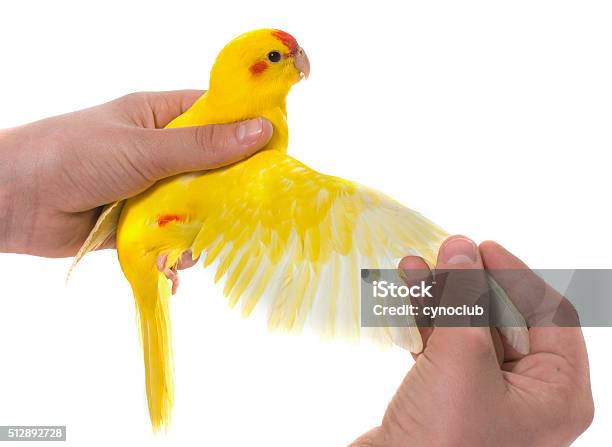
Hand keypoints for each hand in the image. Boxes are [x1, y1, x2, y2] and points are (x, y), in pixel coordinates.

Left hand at [0, 91, 272, 256]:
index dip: (248, 131)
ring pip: (196, 208)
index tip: (277, 153)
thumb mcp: (143, 147)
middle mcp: (160, 151)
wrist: (11, 200)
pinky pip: (171, 237)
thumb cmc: (72, 154)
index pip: (217, 116)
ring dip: (199, 228)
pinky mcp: (139, 224)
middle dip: (228, 191)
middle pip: (214, 169)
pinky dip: (176, 253)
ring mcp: (151, 189)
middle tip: (246, 208)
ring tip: (195, 243)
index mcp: (161, 117)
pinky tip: (175, 266)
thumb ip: (203, 147)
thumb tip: (261, 132)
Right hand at [351, 236, 593, 446]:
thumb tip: (461, 248)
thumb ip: (464, 299)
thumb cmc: (446, 438)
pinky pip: (445, 349)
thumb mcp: (462, 360)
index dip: (516, 275)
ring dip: (441, 297)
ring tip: (413, 265)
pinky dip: (426, 322)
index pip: (549, 314)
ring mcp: (487, 397)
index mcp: (556, 391)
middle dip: (470, 283)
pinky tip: (405, 295)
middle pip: (505, 318)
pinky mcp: (451, 400)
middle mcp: (529, 394)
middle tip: (444, 251)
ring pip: (469, 330)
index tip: (481, 247)